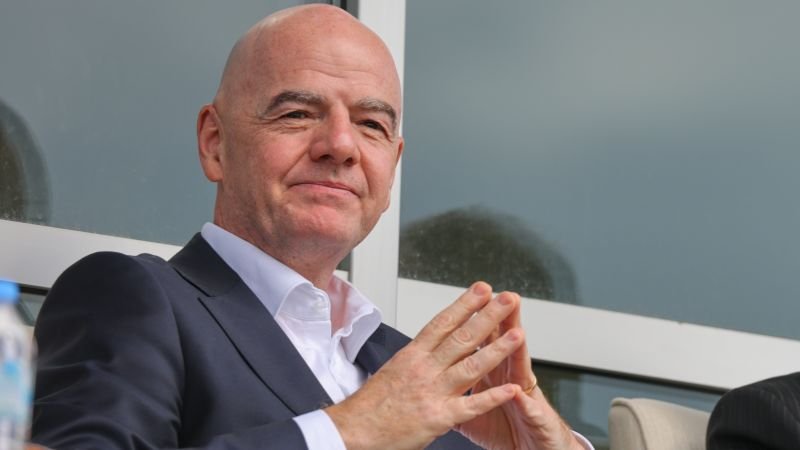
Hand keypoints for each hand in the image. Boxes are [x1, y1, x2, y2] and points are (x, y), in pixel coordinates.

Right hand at [325, 282, 523, 449]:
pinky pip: (471, 406)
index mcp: (412, 355)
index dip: (465, 304)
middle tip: (507, 299)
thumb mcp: (393, 370)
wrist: (353, 431)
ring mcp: (433, 392)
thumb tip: (435, 345)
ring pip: (471, 366)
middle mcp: (424, 369)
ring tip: (517, 335)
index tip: (482, 290)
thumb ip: (418, 359)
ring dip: (497, 350)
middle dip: (488, 316)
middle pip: (462, 337)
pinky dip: (493, 397)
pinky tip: (511, 389)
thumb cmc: (370, 405)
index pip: (443, 322)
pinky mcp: (438, 418)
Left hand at [457, 290, 583, 449]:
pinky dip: (524, 402)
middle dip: (502, 321)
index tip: (475, 295)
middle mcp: (511, 379)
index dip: (479, 317)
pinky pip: (528, 411)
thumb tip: (433, 375)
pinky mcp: (535, 419)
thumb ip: (456, 389)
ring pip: (521, 370)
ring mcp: (525, 397)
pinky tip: (518, 392)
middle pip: (506, 344)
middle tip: (502, 298)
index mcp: (494, 373)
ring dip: (517, 352)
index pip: (486, 338)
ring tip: (516, 333)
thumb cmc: (506, 428)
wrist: (536, 449)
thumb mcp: (474, 409)